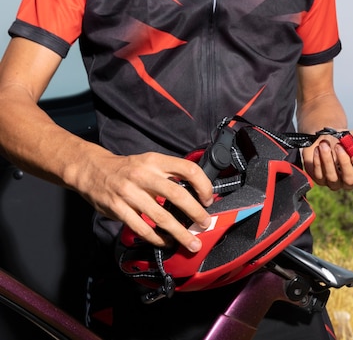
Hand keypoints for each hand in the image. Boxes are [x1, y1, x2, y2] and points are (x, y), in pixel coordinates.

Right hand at [78, 152, 213, 251]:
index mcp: (155, 161)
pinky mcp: (118, 209)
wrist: (92, 170)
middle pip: (178, 195)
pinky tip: (167, 242)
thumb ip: (169, 174)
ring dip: (180, 233)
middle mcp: (144, 175)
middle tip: (205, 224)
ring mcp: (130, 193)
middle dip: (196, 213)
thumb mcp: (150, 162)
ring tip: (192, 243)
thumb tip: (196, 193)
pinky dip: (157, 238)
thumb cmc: (127, 169)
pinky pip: (142, 228)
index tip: (208, 199)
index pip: (188, 169)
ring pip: (161, 217)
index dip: (203, 185)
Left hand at [302, 130, 352, 190]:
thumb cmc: (343, 139)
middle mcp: (348, 181)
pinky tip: (317, 149)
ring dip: (328, 159)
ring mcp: (334, 183)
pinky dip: (318, 161)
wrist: (325, 139)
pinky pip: (319, 175)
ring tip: (324, 144)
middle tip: (338, 146)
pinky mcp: (320, 180)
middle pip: (350, 180)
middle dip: (344, 163)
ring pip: (332, 178)